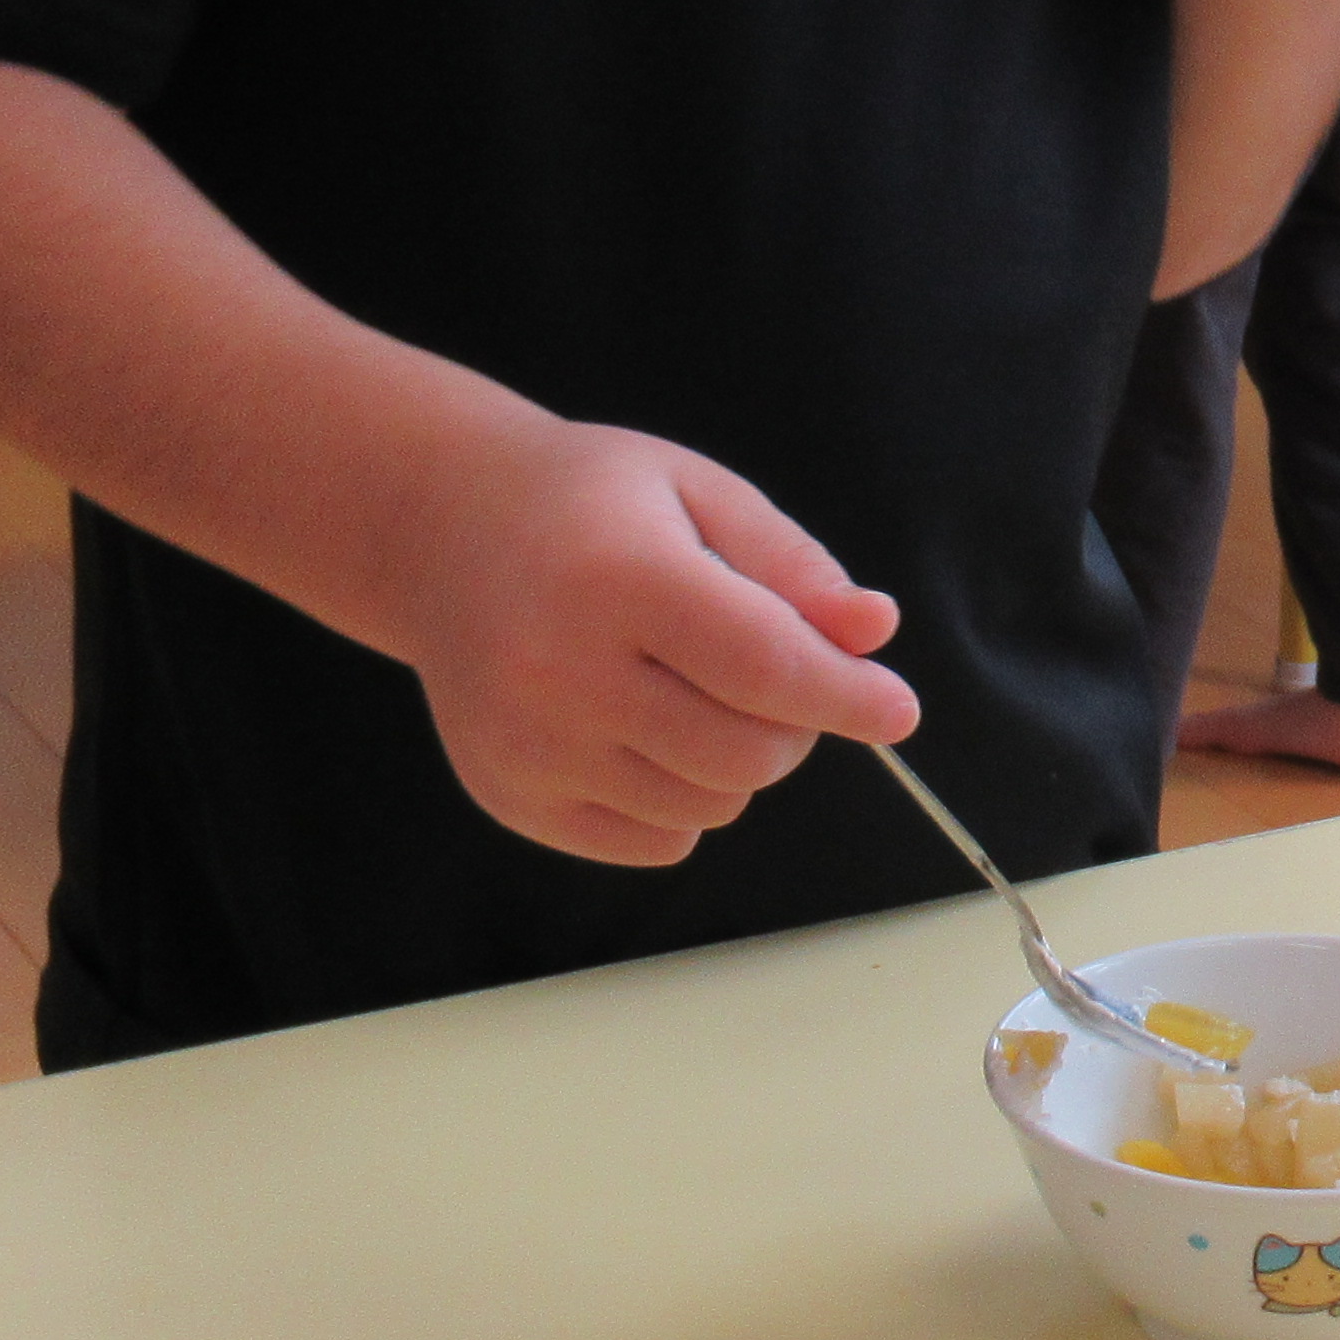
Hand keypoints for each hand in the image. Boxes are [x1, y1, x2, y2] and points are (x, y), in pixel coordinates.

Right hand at [386, 411, 915, 867]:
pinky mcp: (510, 796)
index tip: (897, 709)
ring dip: (736, 764)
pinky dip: (680, 802)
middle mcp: (560, 670)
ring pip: (709, 808)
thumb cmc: (592, 506)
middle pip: (747, 754)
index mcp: (618, 579)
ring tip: (690, 689)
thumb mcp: (700, 495)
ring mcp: (528, 744)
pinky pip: (655, 844)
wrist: (442, 531)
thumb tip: (874, 633)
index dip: (847, 695)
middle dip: (795, 727)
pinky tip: (640, 728)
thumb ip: (792, 568)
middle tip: (772, 674)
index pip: (765, 665)